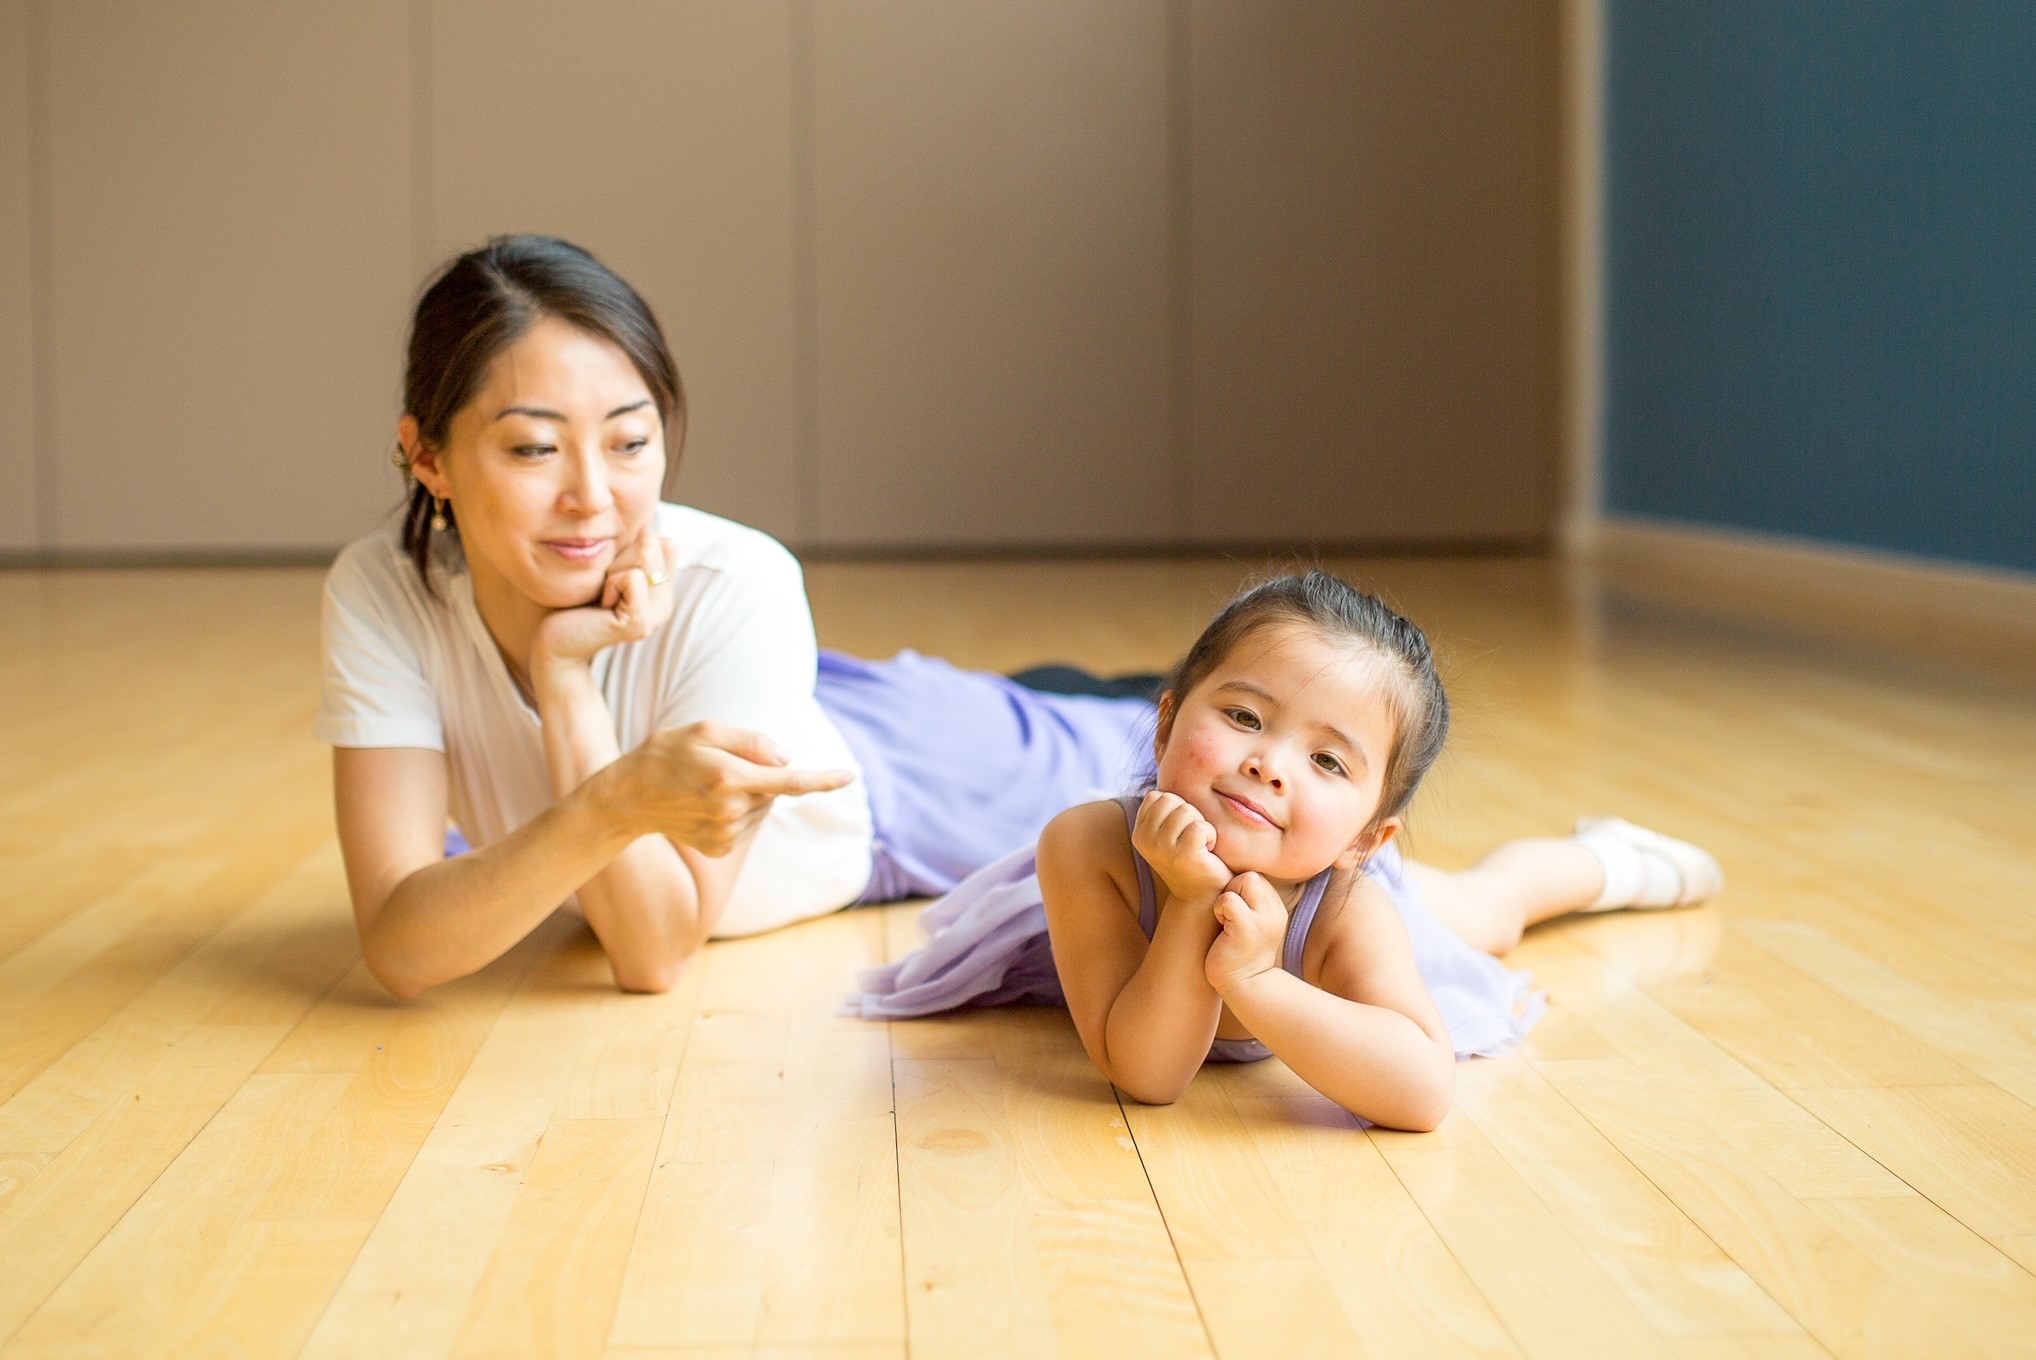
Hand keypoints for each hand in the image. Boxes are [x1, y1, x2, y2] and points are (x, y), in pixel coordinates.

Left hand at [531, 528, 677, 682]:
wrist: (556, 640)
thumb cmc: (577, 600)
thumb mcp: (610, 567)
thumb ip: (635, 549)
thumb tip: (651, 533)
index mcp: (663, 591)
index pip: (664, 543)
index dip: (630, 549)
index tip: (613, 577)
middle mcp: (665, 605)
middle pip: (653, 547)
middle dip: (620, 557)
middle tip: (604, 589)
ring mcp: (655, 617)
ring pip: (644, 558)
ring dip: (613, 570)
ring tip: (602, 597)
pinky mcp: (639, 624)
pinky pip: (632, 577)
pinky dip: (610, 584)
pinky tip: (602, 606)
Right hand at [619, 720, 853, 854]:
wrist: (629, 797)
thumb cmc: (667, 754)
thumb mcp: (705, 730)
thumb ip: (751, 741)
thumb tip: (788, 759)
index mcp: (730, 778)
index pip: (791, 781)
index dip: (824, 779)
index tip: (850, 776)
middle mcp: (731, 810)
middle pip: (773, 790)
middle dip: (761, 775)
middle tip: (722, 766)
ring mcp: (725, 834)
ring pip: (761, 808)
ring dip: (749, 794)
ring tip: (709, 786)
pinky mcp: (719, 848)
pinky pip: (746, 825)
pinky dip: (736, 812)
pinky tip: (705, 805)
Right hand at [1132, 790, 1231, 904]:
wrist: (1204, 895)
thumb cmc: (1193, 857)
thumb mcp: (1171, 832)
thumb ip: (1165, 810)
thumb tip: (1163, 768)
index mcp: (1139, 833)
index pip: (1157, 796)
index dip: (1177, 808)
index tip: (1182, 832)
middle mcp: (1145, 841)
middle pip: (1171, 799)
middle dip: (1190, 814)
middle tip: (1194, 839)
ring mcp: (1162, 848)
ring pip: (1186, 810)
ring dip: (1201, 824)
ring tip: (1201, 845)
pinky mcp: (1182, 856)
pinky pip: (1200, 826)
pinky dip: (1210, 834)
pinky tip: (1209, 850)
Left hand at [1205, 872, 1288, 994]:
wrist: (1244, 987)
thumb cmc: (1238, 954)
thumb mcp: (1251, 923)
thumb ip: (1248, 902)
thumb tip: (1228, 875)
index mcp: (1275, 909)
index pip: (1257, 878)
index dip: (1239, 889)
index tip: (1234, 911)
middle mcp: (1274, 912)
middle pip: (1252, 875)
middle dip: (1234, 888)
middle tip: (1228, 914)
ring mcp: (1263, 920)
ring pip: (1244, 880)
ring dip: (1226, 898)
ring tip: (1225, 920)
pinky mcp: (1247, 928)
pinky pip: (1229, 899)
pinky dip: (1219, 909)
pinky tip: (1222, 927)